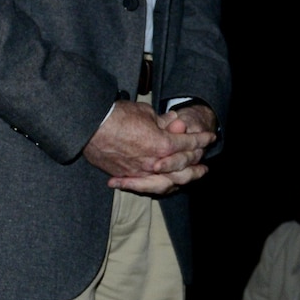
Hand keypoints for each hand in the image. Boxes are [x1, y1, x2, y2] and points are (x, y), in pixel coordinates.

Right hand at [84, 100, 215, 193]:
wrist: (88, 126)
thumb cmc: (118, 115)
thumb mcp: (146, 113)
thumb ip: (164, 121)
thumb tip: (177, 122)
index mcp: (163, 144)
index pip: (188, 144)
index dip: (201, 140)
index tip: (210, 138)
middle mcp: (154, 163)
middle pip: (182, 168)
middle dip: (196, 166)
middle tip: (204, 167)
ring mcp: (139, 172)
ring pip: (166, 182)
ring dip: (181, 180)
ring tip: (189, 179)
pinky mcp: (125, 176)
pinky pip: (145, 185)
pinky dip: (157, 186)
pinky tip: (164, 185)